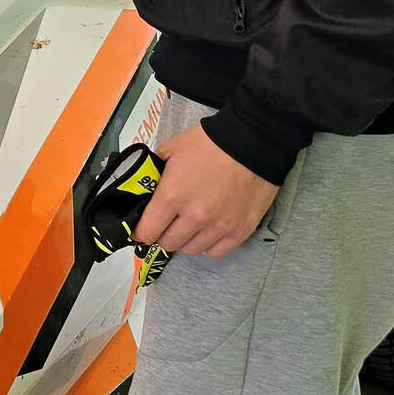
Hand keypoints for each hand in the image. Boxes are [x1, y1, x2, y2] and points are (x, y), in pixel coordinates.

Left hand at [133, 124, 278, 257]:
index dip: (141, 231)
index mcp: (172, 195)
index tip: (142, 227)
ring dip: (186, 239)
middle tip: (167, 222)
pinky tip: (209, 230)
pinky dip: (210, 244)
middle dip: (163, 234)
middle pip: (168, 244)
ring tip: (190, 225)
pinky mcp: (240, 231)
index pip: (146, 232)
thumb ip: (154, 172)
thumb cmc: (210, 143)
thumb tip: (143, 188)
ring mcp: (219, 226)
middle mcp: (195, 216)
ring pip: (191, 250)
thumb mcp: (171, 150)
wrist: (252, 142)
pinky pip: (217, 252)